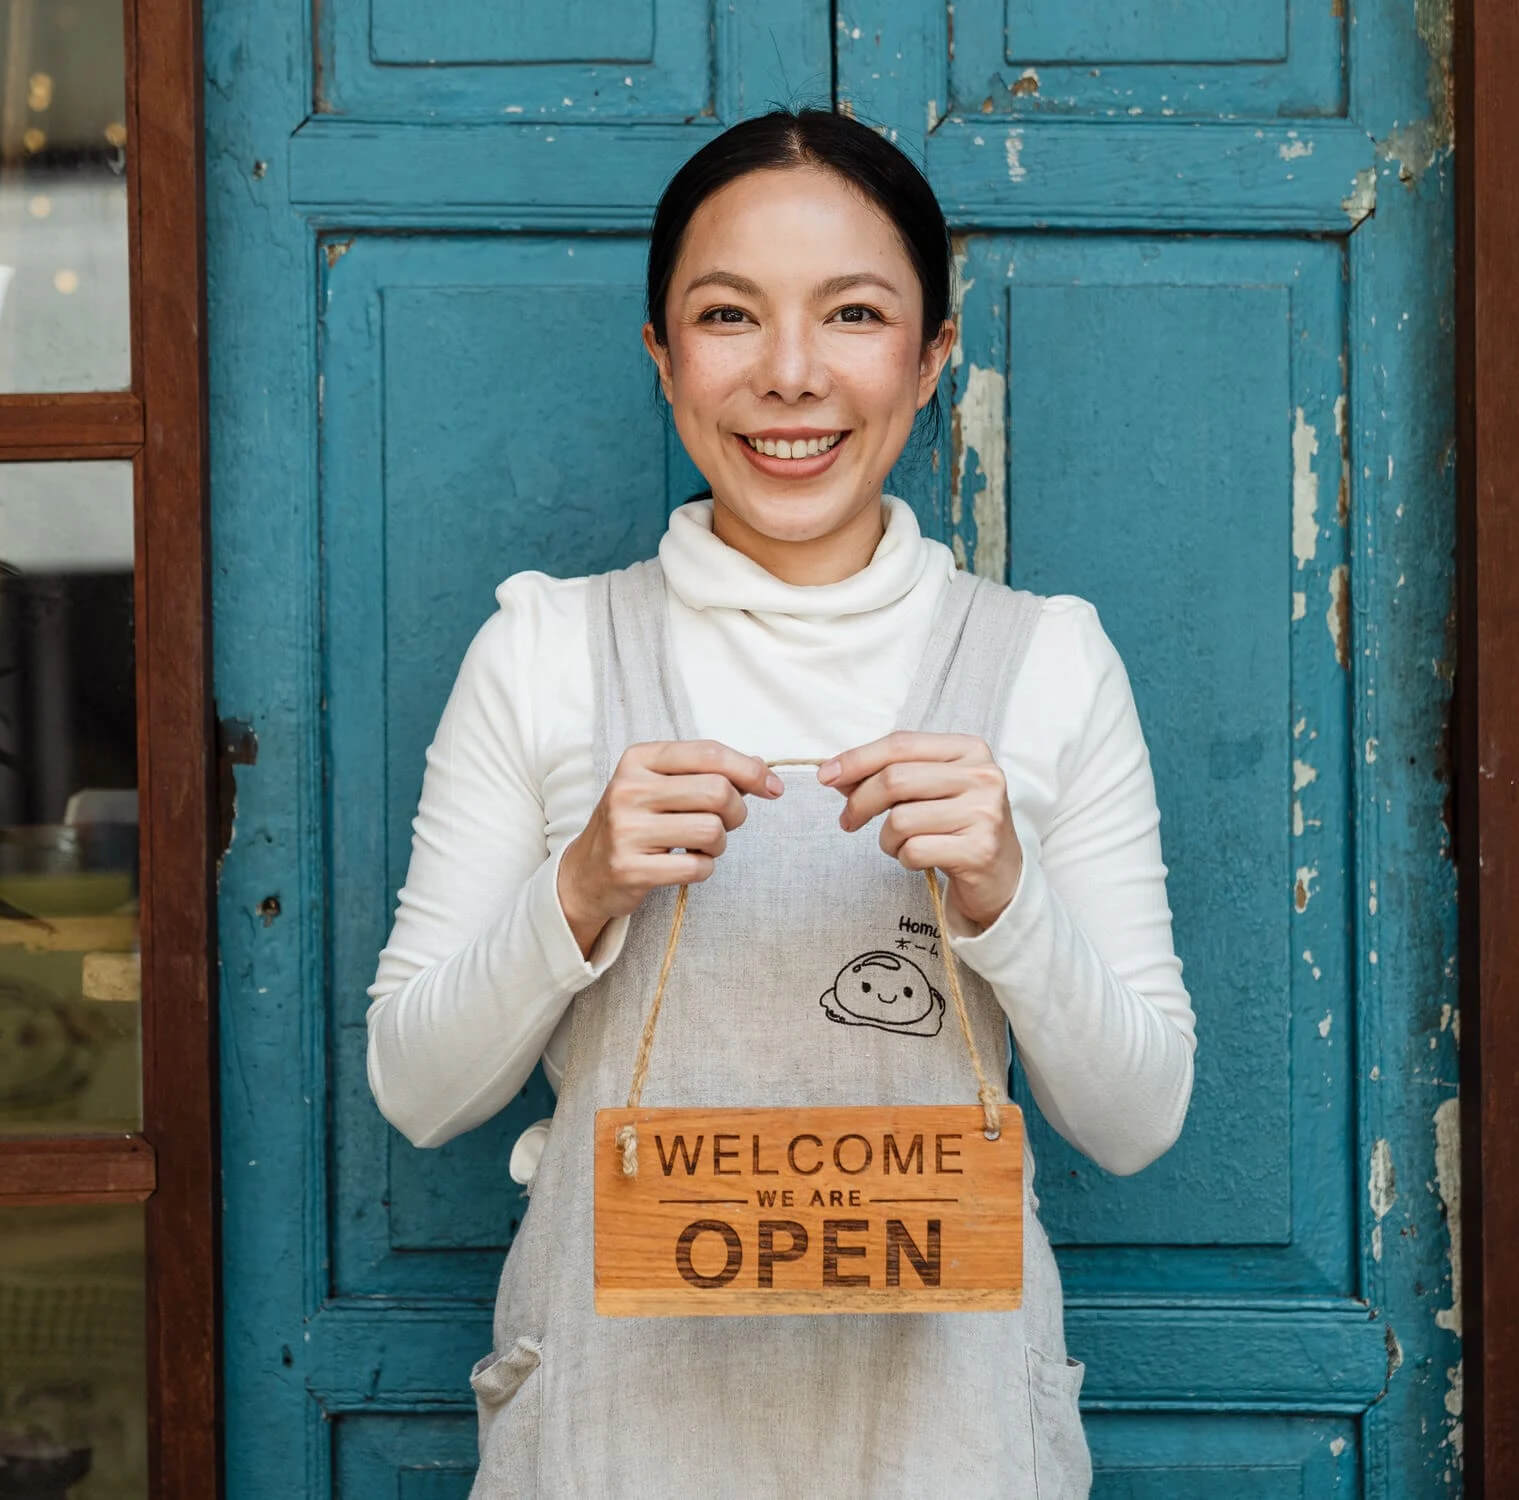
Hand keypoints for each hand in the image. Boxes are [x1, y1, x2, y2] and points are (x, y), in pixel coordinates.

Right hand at [559, 740, 781, 956]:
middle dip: (736, 811)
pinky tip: (686, 864)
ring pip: (711, 830)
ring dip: (719, 843)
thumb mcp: (662, 785)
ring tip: (701, 845)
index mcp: (639, 759)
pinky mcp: (630, 868)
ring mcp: (626, 829)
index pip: (709, 753)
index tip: (772, 787)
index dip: (751, 770)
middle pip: (717, 791)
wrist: (587, 871)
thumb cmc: (637, 822)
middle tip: (727, 822)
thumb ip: (708, 772)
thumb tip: (762, 768)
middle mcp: (629, 789)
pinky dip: (704, 868)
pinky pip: (697, 867)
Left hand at [819, 731, 1020, 930]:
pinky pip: (914, 851)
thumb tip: (835, 774)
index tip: (825, 776)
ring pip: (900, 820)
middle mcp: (982, 776)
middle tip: (848, 821)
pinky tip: (920, 859)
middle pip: (895, 779)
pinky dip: (904, 859)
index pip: (901, 744)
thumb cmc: (956, 825)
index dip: (857, 759)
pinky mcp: (979, 850)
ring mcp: (984, 813)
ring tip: (900, 844)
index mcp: (969, 749)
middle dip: (860, 803)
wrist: (1002, 875)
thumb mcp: (928, 790)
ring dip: (886, 839)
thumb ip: (888, 775)